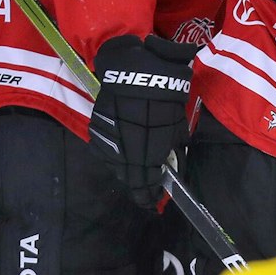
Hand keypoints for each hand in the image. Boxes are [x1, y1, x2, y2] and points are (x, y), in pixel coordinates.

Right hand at [89, 34, 198, 208]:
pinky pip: (105, 151)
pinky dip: (114, 156)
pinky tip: (122, 153)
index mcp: (148, 153)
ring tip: (135, 172)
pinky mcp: (97, 129)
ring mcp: (109, 141)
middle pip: (129, 178)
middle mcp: (126, 151)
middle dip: (139, 186)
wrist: (137, 71)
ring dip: (126, 171)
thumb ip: (174, 150)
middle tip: (146, 192)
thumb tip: (173, 168)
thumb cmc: (164, 97)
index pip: (146, 184)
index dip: (149, 197)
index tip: (154, 203)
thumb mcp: (177, 126)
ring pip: (115, 166)